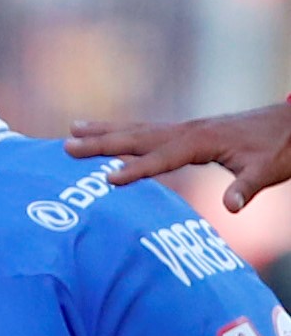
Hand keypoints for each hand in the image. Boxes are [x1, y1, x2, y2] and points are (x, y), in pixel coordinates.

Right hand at [65, 102, 290, 210]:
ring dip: (105, 130)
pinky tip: (108, 132)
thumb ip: (248, 187)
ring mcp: (186, 128)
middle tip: (66, 145)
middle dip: (101, 142)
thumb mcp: (269, 169)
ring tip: (72, 129)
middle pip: (138, 137)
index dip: (135, 169)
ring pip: (138, 129)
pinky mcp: (187, 130)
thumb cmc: (281, 147)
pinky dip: (123, 130)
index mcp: (203, 140)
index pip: (162, 157)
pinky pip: (148, 130)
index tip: (106, 179)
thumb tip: (232, 207)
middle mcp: (188, 130)